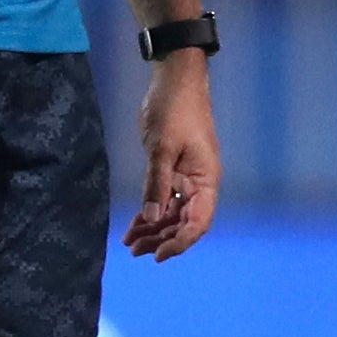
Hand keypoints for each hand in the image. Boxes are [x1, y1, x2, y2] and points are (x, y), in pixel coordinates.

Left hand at [126, 49, 218, 259]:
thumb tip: (152, 216)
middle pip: (183, 223)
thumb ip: (157, 182)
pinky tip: (134, 227)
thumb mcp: (162, 146)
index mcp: (205, 181)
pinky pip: (162, 201)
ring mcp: (185, 180)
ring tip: (130, 244)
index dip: (180, 242)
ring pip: (171, 215)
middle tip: (135, 251)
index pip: (197, 222)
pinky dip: (149, 214)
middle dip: (161, 239)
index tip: (158, 254)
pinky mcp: (171, 173)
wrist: (174, 81)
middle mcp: (199, 185)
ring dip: (153, 230)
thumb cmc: (174, 110)